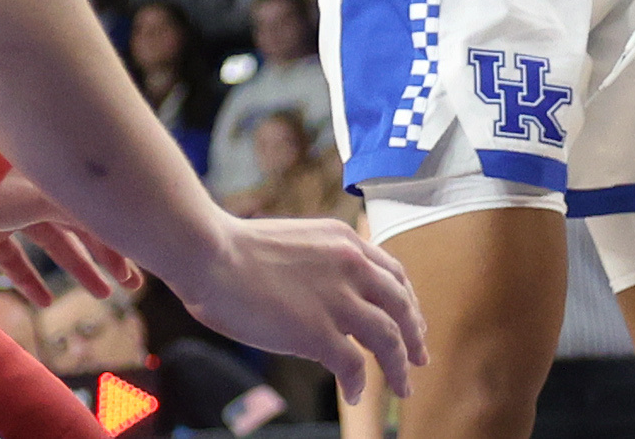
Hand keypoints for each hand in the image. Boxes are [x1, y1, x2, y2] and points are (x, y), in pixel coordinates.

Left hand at [0, 172, 140, 302]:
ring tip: (102, 295)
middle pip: (79, 224)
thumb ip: (80, 209)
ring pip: (52, 244)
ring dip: (78, 270)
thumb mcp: (43, 193)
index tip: (136, 267)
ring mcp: (10, 210)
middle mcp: (35, 185)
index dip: (117, 237)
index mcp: (52, 170)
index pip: (94, 205)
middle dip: (106, 255)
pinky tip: (43, 303)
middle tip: (131, 284)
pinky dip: (29, 280)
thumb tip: (120, 223)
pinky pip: (15, 259)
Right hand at [167, 214, 428, 404]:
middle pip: (401, 305)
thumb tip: (328, 298)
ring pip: (388, 337)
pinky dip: (359, 383)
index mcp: (346, 240)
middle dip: (415, 335)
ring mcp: (338, 299)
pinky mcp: (319, 331)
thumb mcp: (297, 243)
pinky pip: (353, 364)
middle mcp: (352, 265)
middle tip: (421, 358)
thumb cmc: (237, 250)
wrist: (213, 255)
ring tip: (404, 386)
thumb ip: (322, 264)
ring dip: (400, 365)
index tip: (412, 320)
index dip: (408, 301)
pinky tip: (354, 395)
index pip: (393, 273)